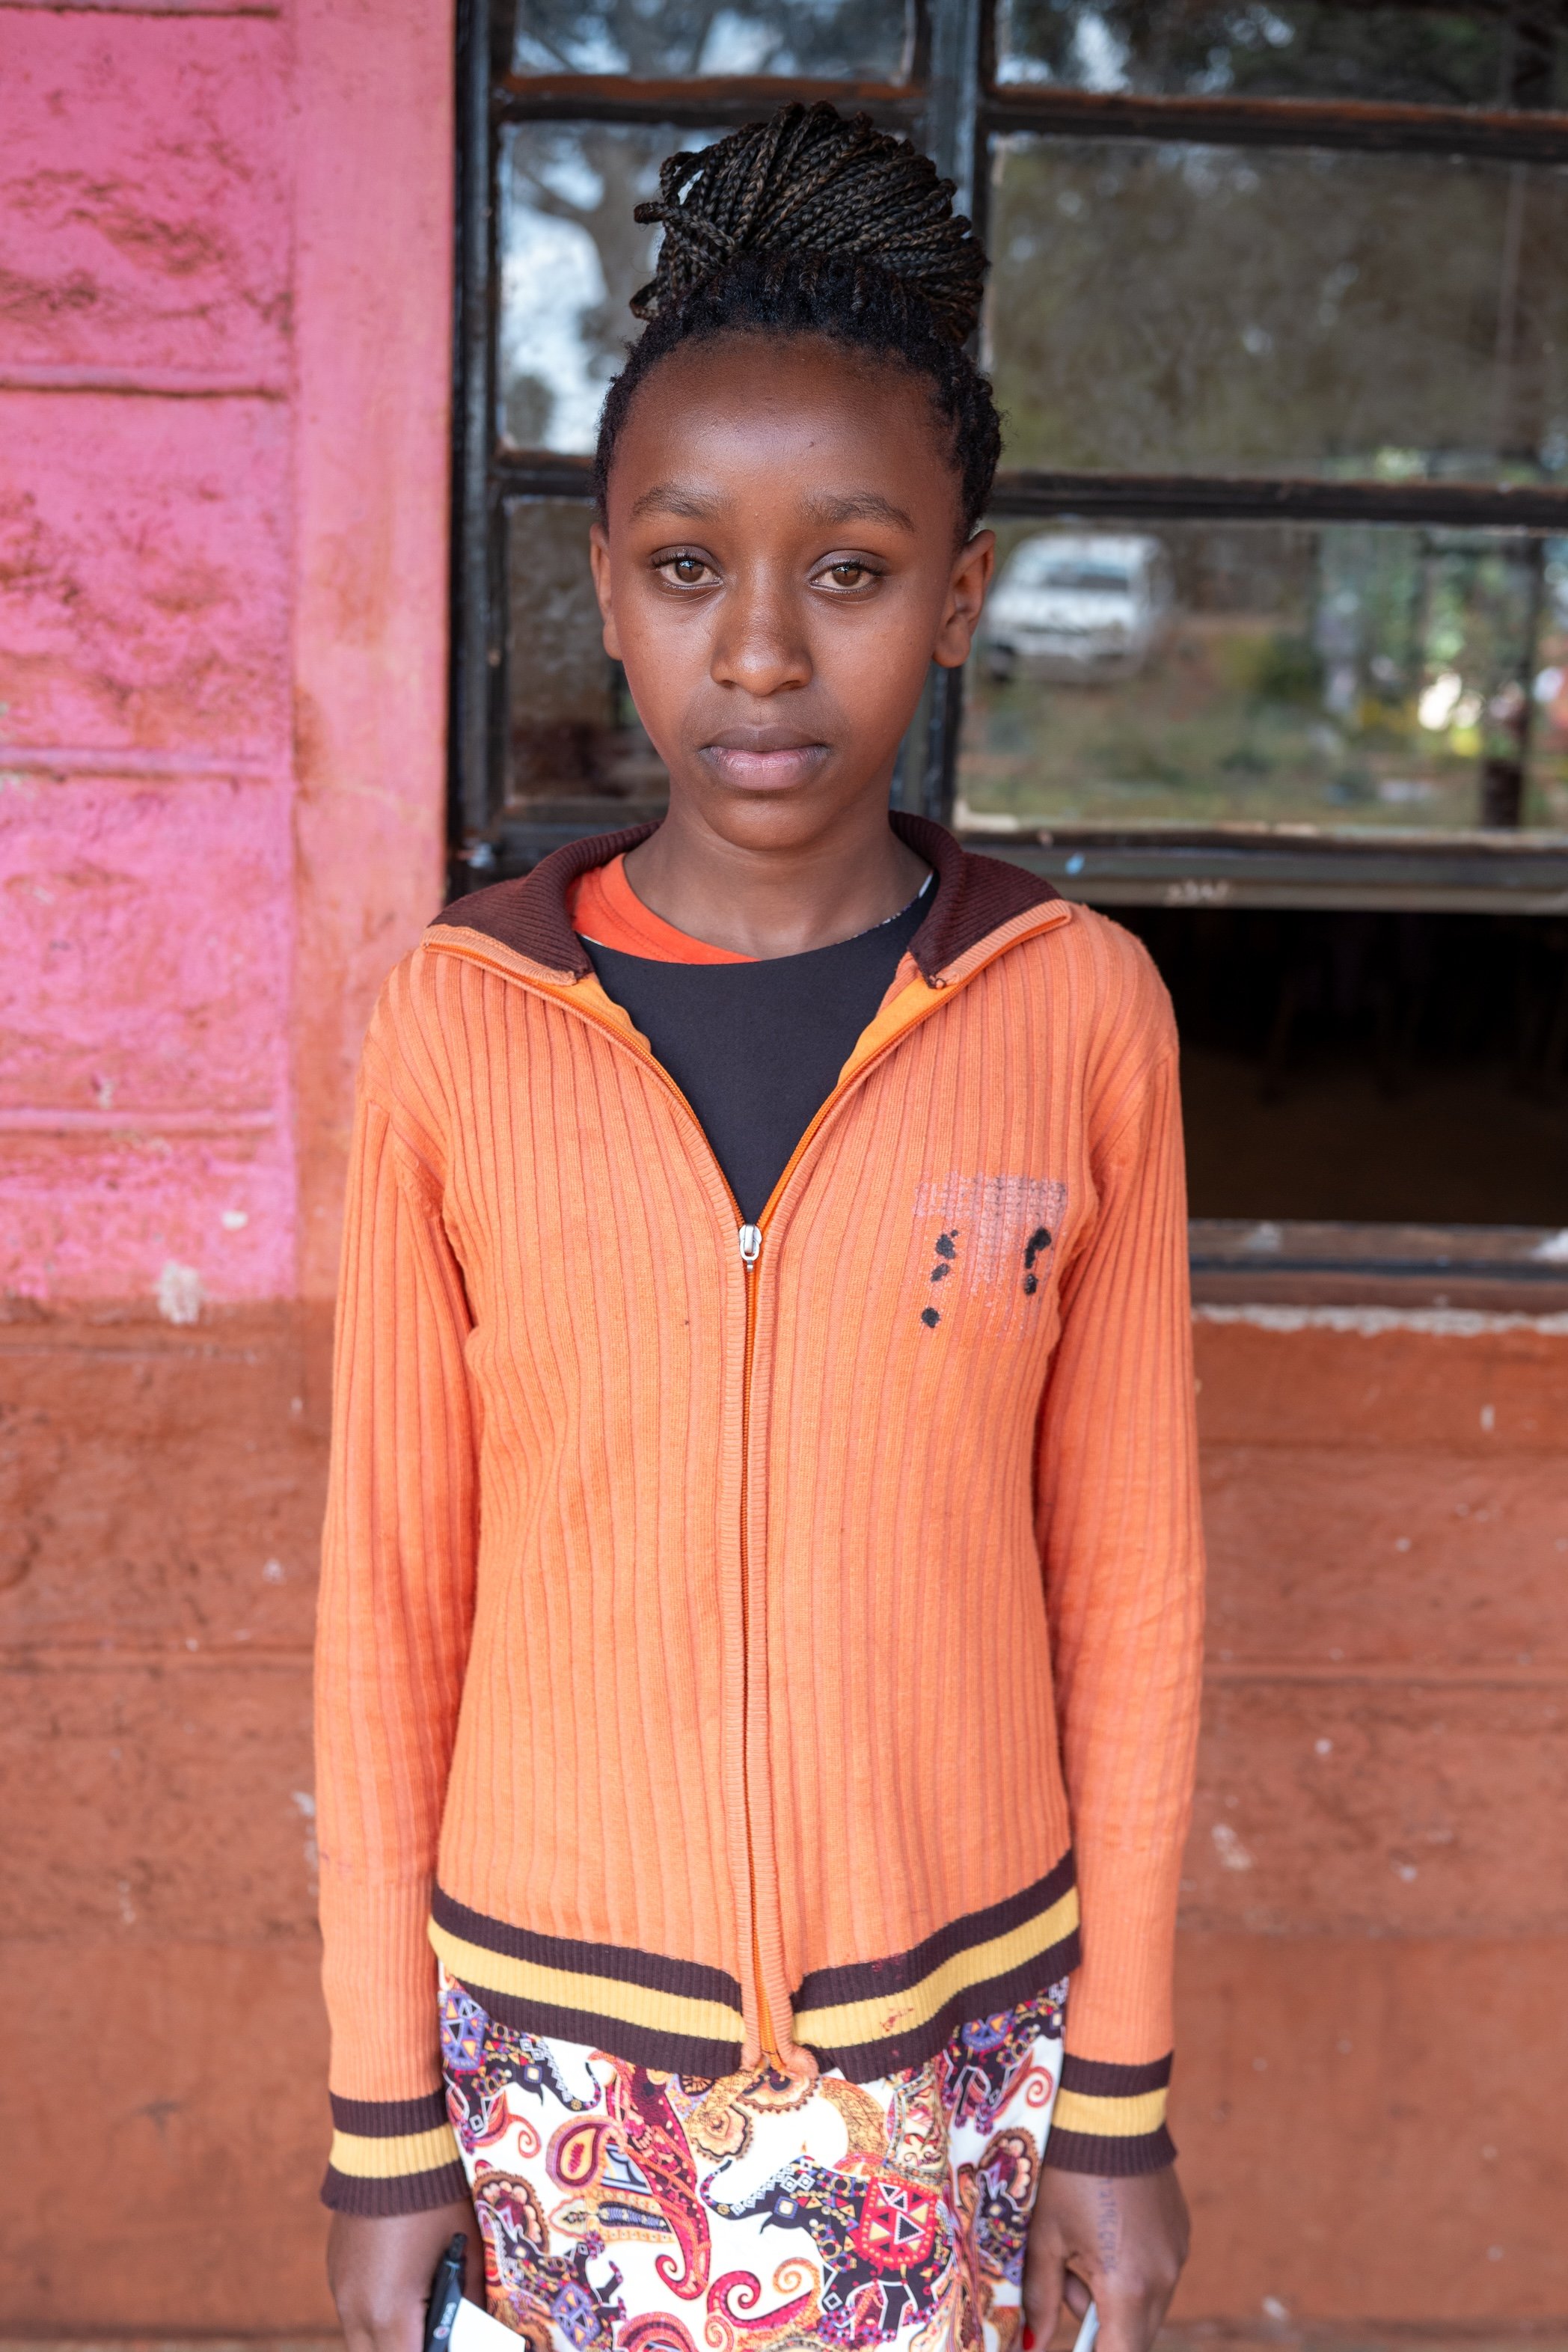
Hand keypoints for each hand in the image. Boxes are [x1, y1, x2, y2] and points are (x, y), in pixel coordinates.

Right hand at [328, 2201, 485, 2351]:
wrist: (391, 2143)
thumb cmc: (437, 2198)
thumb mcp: (466, 2252)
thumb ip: (469, 2301)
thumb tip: (473, 2330)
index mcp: (390, 2312)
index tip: (452, 2346)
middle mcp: (356, 2310)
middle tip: (437, 2341)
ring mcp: (340, 2291)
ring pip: (361, 2343)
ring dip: (389, 2342)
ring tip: (421, 2326)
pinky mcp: (335, 2271)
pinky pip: (353, 2314)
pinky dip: (375, 2321)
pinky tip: (402, 2301)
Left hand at [1023, 2168, 1189, 2351]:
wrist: (1109, 2109)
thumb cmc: (1068, 2172)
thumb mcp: (1045, 2236)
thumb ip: (1041, 2297)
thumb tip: (1033, 2342)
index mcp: (1128, 2287)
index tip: (1072, 2346)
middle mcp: (1164, 2277)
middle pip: (1134, 2334)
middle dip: (1098, 2324)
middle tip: (1067, 2277)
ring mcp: (1178, 2253)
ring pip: (1145, 2303)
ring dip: (1114, 2295)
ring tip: (1082, 2245)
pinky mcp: (1181, 2232)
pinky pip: (1158, 2272)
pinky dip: (1132, 2269)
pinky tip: (1105, 2227)